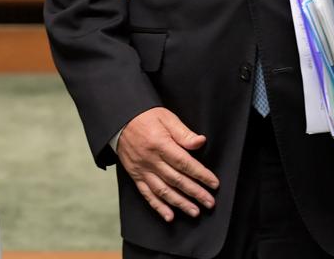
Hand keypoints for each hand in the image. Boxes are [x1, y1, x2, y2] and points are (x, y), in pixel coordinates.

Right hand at [116, 107, 218, 221]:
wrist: (120, 121)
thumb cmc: (146, 118)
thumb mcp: (166, 118)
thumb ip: (183, 133)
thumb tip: (200, 141)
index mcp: (160, 144)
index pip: (184, 163)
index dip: (201, 174)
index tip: (213, 183)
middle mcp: (151, 160)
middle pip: (177, 180)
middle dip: (195, 193)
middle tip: (210, 202)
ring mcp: (143, 170)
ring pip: (163, 191)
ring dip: (180, 203)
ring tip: (195, 212)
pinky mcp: (136, 176)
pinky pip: (147, 194)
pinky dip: (158, 207)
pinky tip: (169, 216)